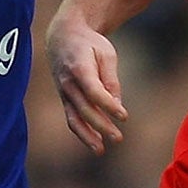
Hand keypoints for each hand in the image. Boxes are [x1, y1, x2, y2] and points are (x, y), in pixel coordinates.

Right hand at [45, 14, 127, 154]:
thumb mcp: (106, 54)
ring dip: (87, 136)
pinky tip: (96, 142)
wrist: (63, 36)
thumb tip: (116, 106)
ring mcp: (64, 92)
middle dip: (102, 125)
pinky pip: (72, 118)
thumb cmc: (89, 44)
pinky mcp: (65, 99)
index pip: (94, 92)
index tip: (124, 116)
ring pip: (74, 118)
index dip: (109, 106)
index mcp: (79, 68)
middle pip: (85, 108)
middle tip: (118, 138)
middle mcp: (68, 83)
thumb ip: (111, 80)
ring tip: (101, 150)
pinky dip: (82, 131)